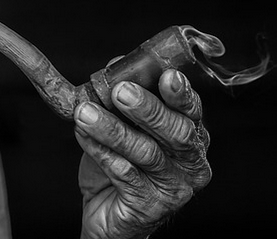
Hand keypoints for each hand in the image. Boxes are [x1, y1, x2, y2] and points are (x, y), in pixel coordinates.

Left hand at [73, 69, 210, 238]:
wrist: (106, 214)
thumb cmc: (119, 164)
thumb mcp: (122, 124)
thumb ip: (124, 95)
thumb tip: (118, 62)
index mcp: (191, 136)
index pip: (192, 110)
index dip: (181, 93)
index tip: (167, 75)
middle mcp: (191, 163)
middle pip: (177, 132)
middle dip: (148, 109)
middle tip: (120, 92)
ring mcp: (174, 188)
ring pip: (147, 152)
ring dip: (113, 129)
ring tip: (85, 113)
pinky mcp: (151, 207)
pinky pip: (125, 174)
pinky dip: (101, 151)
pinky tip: (83, 136)